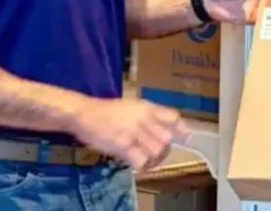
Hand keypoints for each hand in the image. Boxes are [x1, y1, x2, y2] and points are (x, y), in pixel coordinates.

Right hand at [70, 97, 188, 169]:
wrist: (85, 114)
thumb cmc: (107, 111)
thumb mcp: (132, 106)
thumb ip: (147, 115)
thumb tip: (162, 127)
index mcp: (147, 107)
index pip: (173, 117)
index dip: (181, 129)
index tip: (184, 137)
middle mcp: (144, 119)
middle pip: (167, 138)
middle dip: (164, 148)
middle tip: (156, 153)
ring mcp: (134, 132)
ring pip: (157, 151)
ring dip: (154, 159)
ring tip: (146, 159)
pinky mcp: (124, 145)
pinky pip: (141, 160)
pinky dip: (142, 165)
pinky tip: (136, 163)